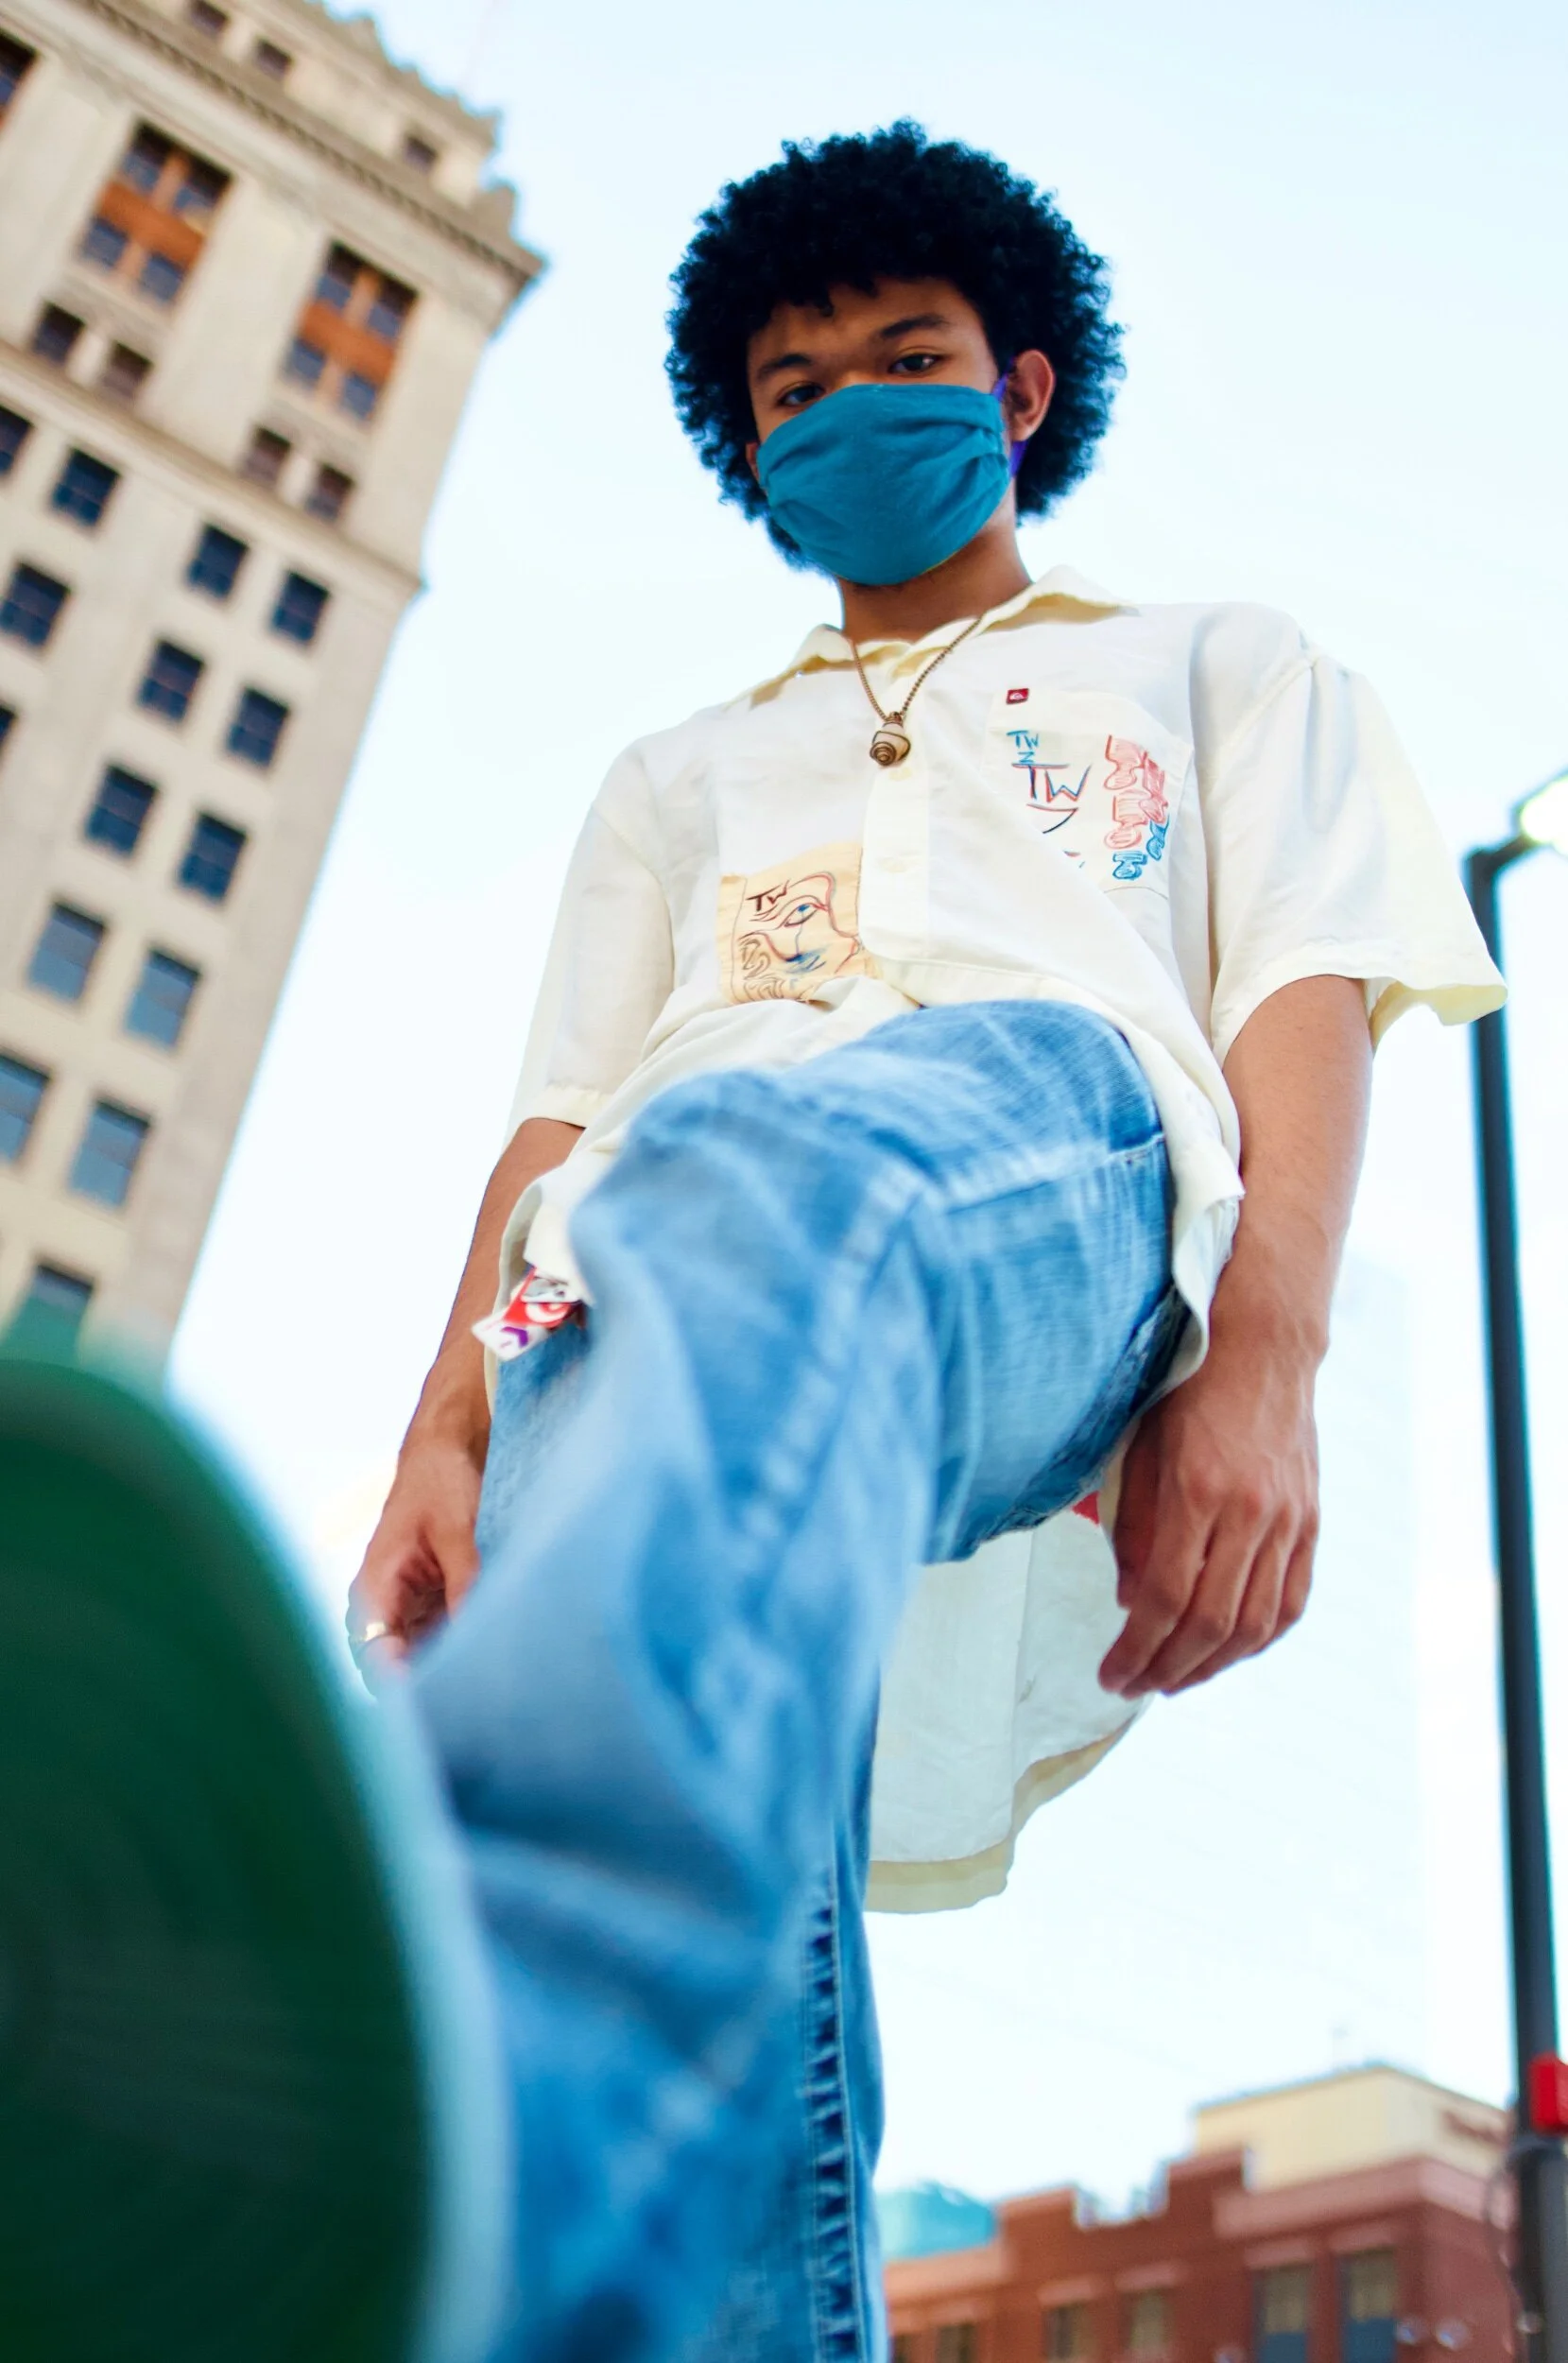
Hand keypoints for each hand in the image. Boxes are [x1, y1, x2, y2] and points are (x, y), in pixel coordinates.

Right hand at [346, 1432, 484, 1678]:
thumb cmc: (441, 1478)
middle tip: (476, 1701)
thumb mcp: (456, 1528)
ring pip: (425, 1660)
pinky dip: (469, 1649)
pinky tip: (499, 1659)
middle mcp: (387, 1607)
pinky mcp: (439, 1604)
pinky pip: (449, 1640)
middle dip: (430, 1686)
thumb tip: (476, 1635)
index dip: (399, 1687)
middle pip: (397, 1669)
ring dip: (454, 1670)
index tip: (437, 1699)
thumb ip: (465, 1581)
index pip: (373, 1656)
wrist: (451, 1444)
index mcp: (373, 1588)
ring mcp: (413, 1608)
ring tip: (494, 1686)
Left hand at [1100, 1319, 1319, 1697]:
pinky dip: (1260, 1639)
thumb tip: (1131, 1603)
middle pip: (1209, 1622)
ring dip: (1212, 1666)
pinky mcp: (1311, 1522)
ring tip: (1174, 1679)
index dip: (1135, 1647)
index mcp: (1198, 1490)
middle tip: (1133, 1686)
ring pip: (1256, 1624)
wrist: (1262, 1348)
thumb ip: (1133, 1528)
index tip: (1110, 1673)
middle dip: (1165, 1668)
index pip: (1164, 1596)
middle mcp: (1250, 1512)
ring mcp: (1289, 1520)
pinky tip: (1228, 1651)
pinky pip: (1292, 1601)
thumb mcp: (1140, 1447)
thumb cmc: (1188, 1392)